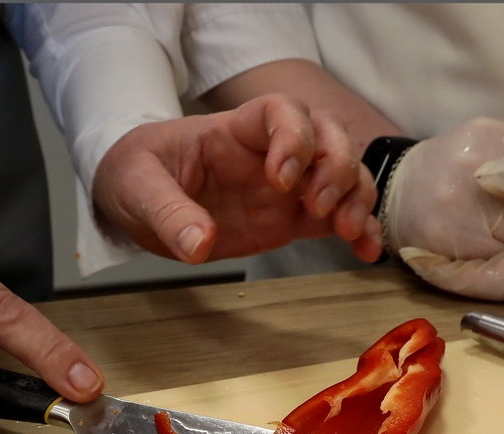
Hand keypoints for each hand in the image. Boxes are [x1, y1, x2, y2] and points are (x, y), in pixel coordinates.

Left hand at [93, 94, 382, 263]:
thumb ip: (168, 214)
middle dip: (336, 166)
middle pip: (328, 135)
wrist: (136, 201)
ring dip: (356, 197)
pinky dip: (360, 231)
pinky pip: (337, 217)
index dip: (294, 137)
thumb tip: (199, 245)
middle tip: (317, 206)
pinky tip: (367, 252)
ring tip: (346, 231)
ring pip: (344, 172)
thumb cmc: (136, 176)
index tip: (281, 179)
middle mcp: (269, 152)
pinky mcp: (292, 218)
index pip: (280, 111)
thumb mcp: (137, 190)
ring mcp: (286, 186)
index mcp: (232, 131)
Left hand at [400, 147, 503, 299]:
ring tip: (430, 232)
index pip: (489, 282)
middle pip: (488, 278)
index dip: (449, 275)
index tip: (414, 257)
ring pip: (501, 263)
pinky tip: (473, 217)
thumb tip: (485, 177)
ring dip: (466, 254)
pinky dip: (490, 238)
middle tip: (410, 243)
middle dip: (448, 267)